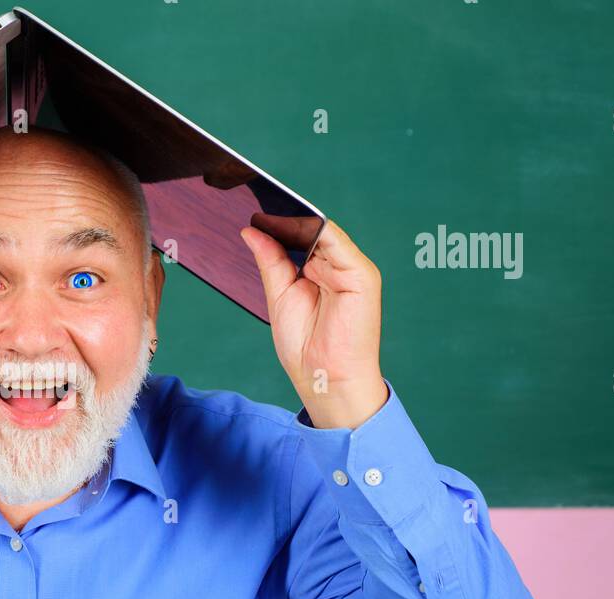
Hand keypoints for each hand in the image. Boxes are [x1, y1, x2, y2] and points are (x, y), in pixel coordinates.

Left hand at [241, 216, 387, 429]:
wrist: (325, 378)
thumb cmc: (305, 346)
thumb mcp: (280, 296)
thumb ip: (271, 262)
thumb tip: (251, 232)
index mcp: (319, 271)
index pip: (301, 237)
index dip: (279, 224)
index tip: (251, 210)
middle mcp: (337, 266)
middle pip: (312, 231)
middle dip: (285, 219)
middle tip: (253, 205)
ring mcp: (352, 269)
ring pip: (324, 232)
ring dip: (298, 222)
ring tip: (267, 213)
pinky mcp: (362, 276)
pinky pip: (339, 244)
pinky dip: (317, 231)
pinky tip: (295, 225)